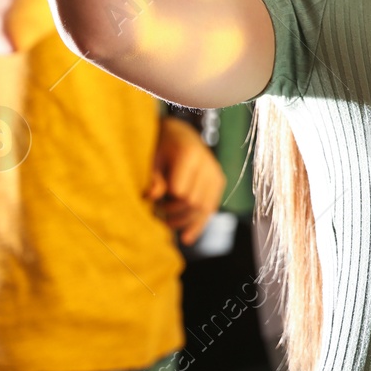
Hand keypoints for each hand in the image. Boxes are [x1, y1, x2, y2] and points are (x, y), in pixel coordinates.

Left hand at [145, 117, 225, 245]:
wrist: (180, 133)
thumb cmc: (161, 145)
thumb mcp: (152, 157)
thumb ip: (153, 177)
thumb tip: (151, 198)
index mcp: (190, 155)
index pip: (180, 191)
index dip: (164, 203)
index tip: (151, 204)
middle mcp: (208, 164)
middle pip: (194, 202)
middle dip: (174, 214)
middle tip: (157, 215)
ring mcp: (216, 173)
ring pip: (205, 208)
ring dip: (185, 221)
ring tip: (167, 225)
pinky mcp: (219, 182)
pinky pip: (211, 207)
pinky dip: (199, 224)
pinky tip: (187, 238)